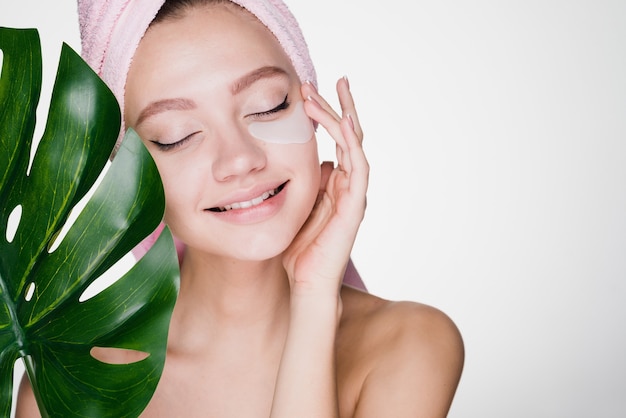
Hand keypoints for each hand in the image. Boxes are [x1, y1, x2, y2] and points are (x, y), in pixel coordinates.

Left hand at [282, 77, 368, 295]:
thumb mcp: (295, 207)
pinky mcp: (356, 206)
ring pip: (354, 144)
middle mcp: (348, 184)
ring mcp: (354, 194)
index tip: (307, 94)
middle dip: (336, 107)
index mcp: (335, 183)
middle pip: (348, 136)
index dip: (325, 116)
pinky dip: (352, 144)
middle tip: (322, 82)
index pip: (335, 142)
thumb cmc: (299, 251)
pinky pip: (359, 167)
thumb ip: (302, 185)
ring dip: (341, 117)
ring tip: (327, 92)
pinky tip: (343, 123)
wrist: (307, 283)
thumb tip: (303, 162)